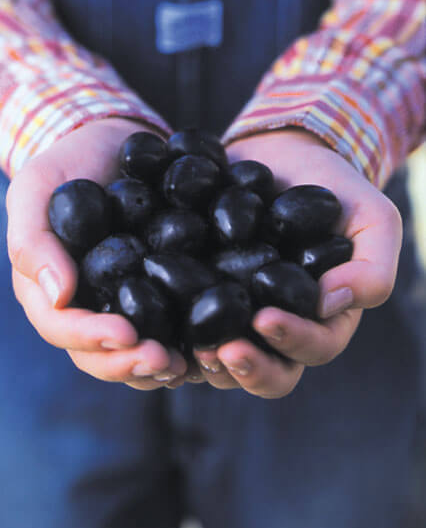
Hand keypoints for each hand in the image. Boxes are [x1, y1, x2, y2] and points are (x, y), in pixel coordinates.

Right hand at [6, 118, 187, 389]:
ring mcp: (122, 302)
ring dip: (157, 367)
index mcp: (50, 287)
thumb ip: (33, 239)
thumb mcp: (36, 187)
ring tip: (187, 365)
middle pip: (99, 354)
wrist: (114, 142)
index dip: (90, 338)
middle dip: (129, 364)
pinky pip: (167, 327)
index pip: (62, 327)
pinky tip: (206, 347)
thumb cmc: (68, 163)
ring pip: (133, 352)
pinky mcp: (158, 292)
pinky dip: (183, 343)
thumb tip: (59, 296)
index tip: (126, 335)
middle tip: (164, 361)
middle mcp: (87, 304)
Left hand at [194, 128, 401, 397]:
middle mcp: (277, 326)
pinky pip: (184, 324)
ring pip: (222, 360)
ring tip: (187, 344)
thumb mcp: (371, 217)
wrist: (276, 155)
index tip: (264, 318)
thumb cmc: (331, 186)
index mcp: (321, 318)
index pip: (313, 347)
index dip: (292, 341)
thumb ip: (372, 263)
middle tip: (220, 351)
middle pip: (267, 372)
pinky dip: (172, 330)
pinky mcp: (198, 295)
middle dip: (246, 368)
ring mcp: (235, 314)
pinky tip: (155, 320)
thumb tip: (332, 303)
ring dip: (205, 360)